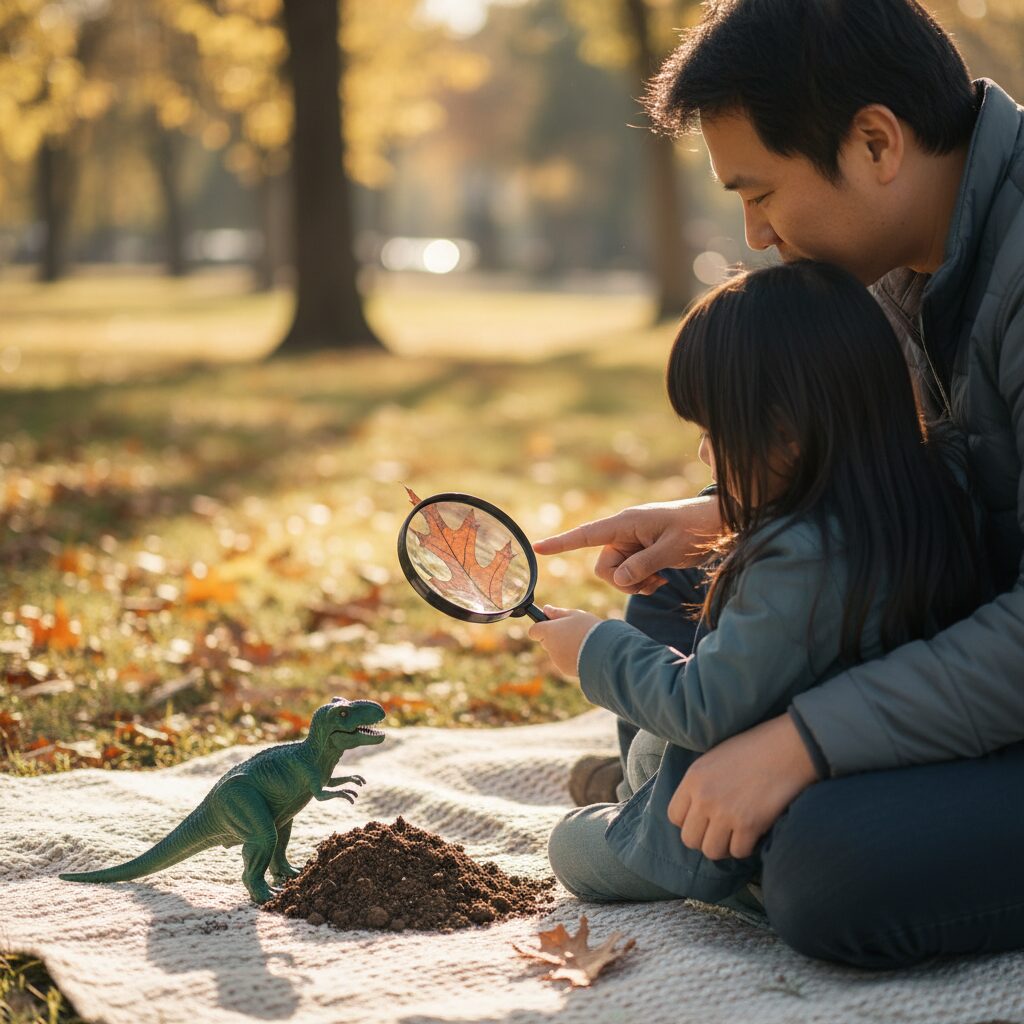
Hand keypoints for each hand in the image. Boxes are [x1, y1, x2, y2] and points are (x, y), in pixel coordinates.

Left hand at [527, 605, 601, 677]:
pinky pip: (565, 662)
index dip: (541, 627)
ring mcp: (556, 660)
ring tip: (582, 642)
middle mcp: (549, 647)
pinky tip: (584, 653)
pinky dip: (571, 658)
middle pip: (545, 641)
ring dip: (564, 647)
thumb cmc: (589, 629)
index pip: (534, 631)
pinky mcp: (565, 670)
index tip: (550, 625)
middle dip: (555, 637)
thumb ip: (558, 613)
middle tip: (572, 632)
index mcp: (549, 631)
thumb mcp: (575, 615)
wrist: (603, 652)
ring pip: (556, 652)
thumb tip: (546, 609)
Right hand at [532, 496, 720, 595]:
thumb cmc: (694, 529)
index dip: (561, 543)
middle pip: (604, 566)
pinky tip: (662, 578)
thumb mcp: (669, 549)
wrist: (717, 524)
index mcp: (626, 523)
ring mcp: (632, 543)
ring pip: (617, 574)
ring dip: (635, 584)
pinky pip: (630, 575)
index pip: (586, 535)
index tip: (538, 547)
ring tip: (660, 580)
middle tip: (650, 582)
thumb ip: (641, 565)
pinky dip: (643, 582)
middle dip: (622, 581)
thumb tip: (617, 579)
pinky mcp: (641, 552)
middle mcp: (624, 532)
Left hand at [666, 714, 818, 858]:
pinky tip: (753, 833)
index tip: (703, 820)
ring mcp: (725, 813)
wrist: (786, 748)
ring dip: (724, 847)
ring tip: (735, 835)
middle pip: (689, 839)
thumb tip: (695, 810)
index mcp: (693, 779)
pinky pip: (739, 852)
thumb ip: (699, 784)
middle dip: (704, 839)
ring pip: (712, 851)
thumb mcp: (712, 759)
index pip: (674, 816)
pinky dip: (746, 847)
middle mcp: (704, 797)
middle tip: (720, 832)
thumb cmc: (752, 749)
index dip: (688, 821)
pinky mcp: (749, 824)